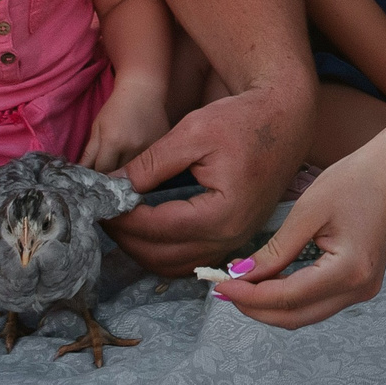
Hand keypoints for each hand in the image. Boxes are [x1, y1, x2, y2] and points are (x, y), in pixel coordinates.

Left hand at [79, 80, 169, 174]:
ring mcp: (150, 148)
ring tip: (124, 159)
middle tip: (110, 166)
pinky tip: (139, 153)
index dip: (98, 173)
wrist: (143, 91)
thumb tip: (82, 173)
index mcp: (114, 141)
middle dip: (112, 173)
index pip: (103, 170)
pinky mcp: (161, 146)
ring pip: (135, 171)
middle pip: (119, 174)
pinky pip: (149, 163)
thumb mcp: (98, 127)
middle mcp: (133, 147)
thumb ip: (90, 153)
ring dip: (128, 170)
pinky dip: (142, 163)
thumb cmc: (116, 108)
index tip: (96, 171)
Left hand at [113, 79, 305, 275]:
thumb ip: (150, 165)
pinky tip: (146, 228)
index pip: (157, 228)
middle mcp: (230, 237)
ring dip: (142, 249)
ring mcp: (235, 242)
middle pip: (162, 255)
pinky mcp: (235, 238)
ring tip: (119, 222)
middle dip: (126, 238)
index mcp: (221, 214)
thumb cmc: (242, 120)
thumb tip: (111, 187)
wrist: (286, 118)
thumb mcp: (192, 133)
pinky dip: (163, 251)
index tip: (98, 204)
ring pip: (174, 265)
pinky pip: (191, 259)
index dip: (122, 218)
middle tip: (102, 214)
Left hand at [215, 144, 385, 327]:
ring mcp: (363, 291)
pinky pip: (317, 302)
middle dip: (256, 308)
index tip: (219, 285)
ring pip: (305, 315)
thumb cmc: (354, 181)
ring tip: (240, 285)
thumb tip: (240, 276)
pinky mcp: (360, 285)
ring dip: (271, 305)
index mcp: (349, 271)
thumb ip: (274, 252)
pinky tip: (267, 282)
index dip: (249, 296)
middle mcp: (359, 290)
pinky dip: (289, 298)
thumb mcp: (307, 212)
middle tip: (223, 290)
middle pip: (295, 316)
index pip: (287, 297)